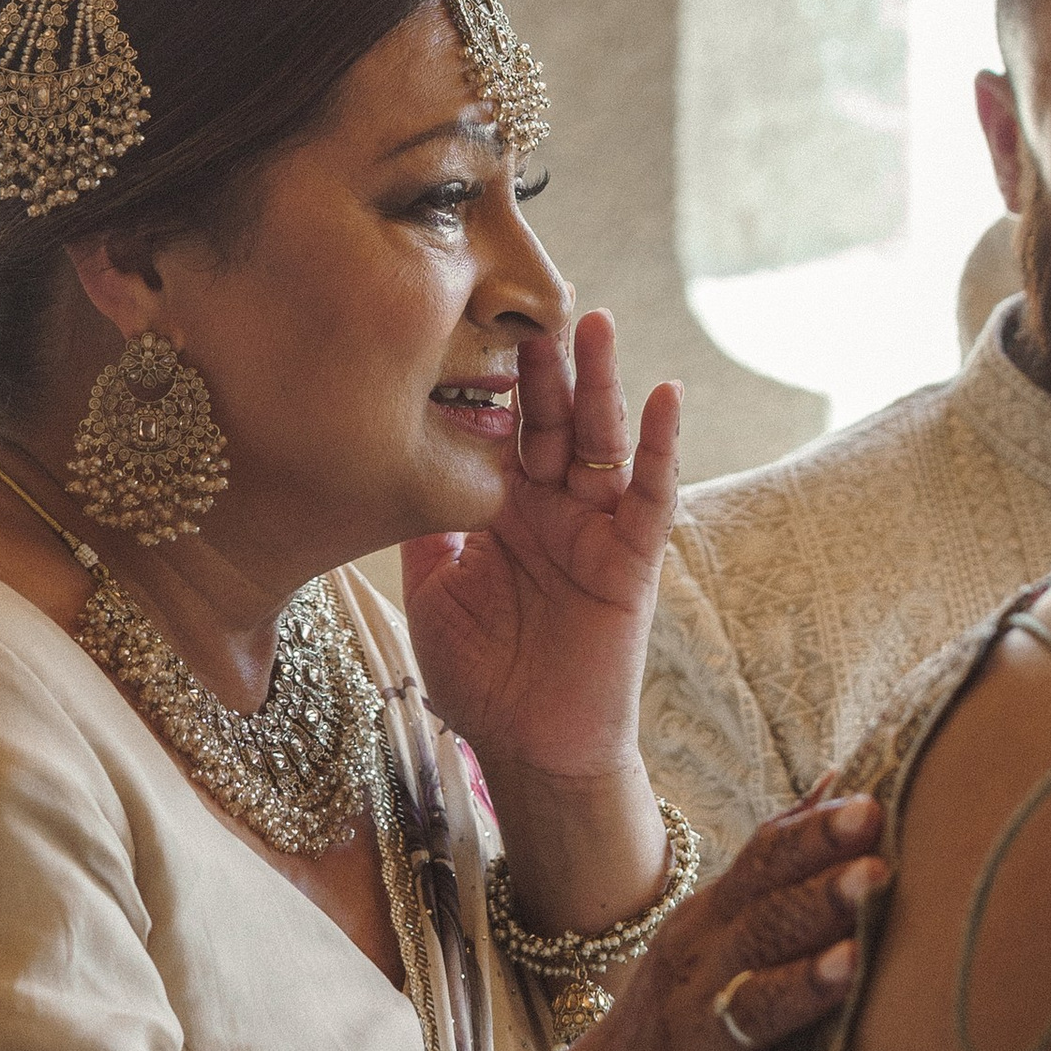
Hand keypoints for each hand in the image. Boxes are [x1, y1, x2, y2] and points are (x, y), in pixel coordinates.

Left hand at [399, 312, 676, 786]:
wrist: (529, 748)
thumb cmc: (479, 676)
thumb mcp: (431, 586)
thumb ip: (422, 520)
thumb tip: (387, 451)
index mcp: (501, 506)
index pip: (497, 426)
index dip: (485, 379)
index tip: (462, 315)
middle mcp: (550, 505)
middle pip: (547, 417)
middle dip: (540, 363)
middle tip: (528, 301)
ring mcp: (594, 526)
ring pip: (598, 439)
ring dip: (600, 382)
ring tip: (595, 323)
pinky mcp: (633, 558)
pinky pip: (651, 493)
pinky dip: (661, 445)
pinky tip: (663, 394)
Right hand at [513, 793, 886, 1050]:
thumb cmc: (677, 1017)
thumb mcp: (710, 933)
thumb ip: (771, 868)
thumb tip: (838, 783)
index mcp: (708, 924)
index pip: (760, 866)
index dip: (811, 837)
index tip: (871, 806)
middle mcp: (698, 974)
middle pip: (761, 924)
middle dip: (819, 896)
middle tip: (877, 869)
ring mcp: (696, 1044)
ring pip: (752, 1005)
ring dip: (803, 982)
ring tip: (853, 962)